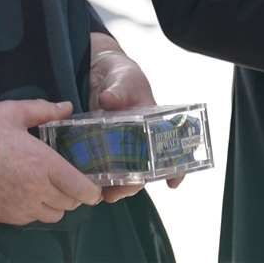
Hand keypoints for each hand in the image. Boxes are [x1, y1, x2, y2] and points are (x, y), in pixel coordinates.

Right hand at [0, 100, 102, 224]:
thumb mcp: (11, 112)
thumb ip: (44, 110)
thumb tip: (66, 107)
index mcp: (44, 164)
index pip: (83, 191)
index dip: (92, 189)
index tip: (91, 183)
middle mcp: (36, 190)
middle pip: (71, 204)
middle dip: (72, 193)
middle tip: (64, 177)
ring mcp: (20, 207)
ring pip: (52, 214)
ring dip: (54, 203)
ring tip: (43, 184)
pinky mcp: (5, 217)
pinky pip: (31, 219)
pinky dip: (34, 209)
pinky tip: (22, 190)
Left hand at [88, 37, 184, 198]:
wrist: (100, 71)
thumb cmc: (122, 75)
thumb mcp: (123, 79)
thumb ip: (118, 90)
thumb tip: (108, 100)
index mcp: (153, 127)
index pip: (171, 152)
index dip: (175, 170)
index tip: (172, 183)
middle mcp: (140, 141)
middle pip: (143, 170)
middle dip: (133, 184)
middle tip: (117, 192)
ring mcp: (120, 145)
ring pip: (124, 172)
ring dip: (115, 185)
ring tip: (101, 192)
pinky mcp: (101, 144)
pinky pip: (103, 165)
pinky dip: (98, 175)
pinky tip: (87, 181)